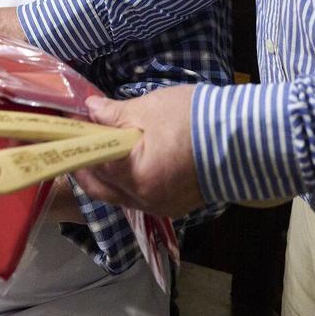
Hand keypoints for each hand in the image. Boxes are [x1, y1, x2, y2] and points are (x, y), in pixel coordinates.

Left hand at [73, 87, 204, 218]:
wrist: (245, 137)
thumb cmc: (194, 118)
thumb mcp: (150, 108)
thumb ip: (114, 113)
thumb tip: (90, 110)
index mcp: (135, 175)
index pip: (91, 163)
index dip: (77, 143)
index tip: (69, 125)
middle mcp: (144, 199)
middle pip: (100, 189)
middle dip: (84, 166)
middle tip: (79, 141)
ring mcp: (161, 207)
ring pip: (119, 196)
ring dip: (105, 176)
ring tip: (102, 149)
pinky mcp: (175, 207)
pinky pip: (139, 198)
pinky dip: (127, 182)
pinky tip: (129, 162)